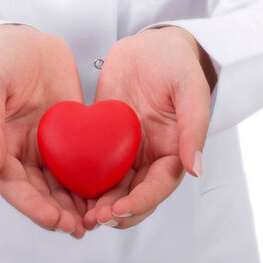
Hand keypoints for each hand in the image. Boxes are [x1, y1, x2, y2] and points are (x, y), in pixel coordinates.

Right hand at [0, 24, 87, 237]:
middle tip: (81, 228)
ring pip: (61, 182)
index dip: (32, 206)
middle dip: (57, 213)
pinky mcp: (69, 131)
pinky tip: (109, 189)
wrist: (26, 39)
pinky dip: (91, 178)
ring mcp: (47, 143)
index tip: (54, 220)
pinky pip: (81, 159)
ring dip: (75, 203)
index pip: (13, 186)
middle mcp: (23, 151)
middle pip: (39, 192)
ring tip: (97, 219)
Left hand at [83, 26, 215, 229]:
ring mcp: (126, 147)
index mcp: (173, 149)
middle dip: (115, 210)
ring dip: (98, 201)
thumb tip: (197, 169)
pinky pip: (93, 160)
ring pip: (112, 185)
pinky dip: (83, 177)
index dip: (140, 201)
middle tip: (93, 218)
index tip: (118, 210)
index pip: (158, 186)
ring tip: (78, 212)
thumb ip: (194, 127)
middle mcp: (149, 154)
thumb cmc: (177, 62)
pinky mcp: (105, 134)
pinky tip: (65, 185)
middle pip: (134, 194)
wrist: (150, 43)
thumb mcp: (190, 89)